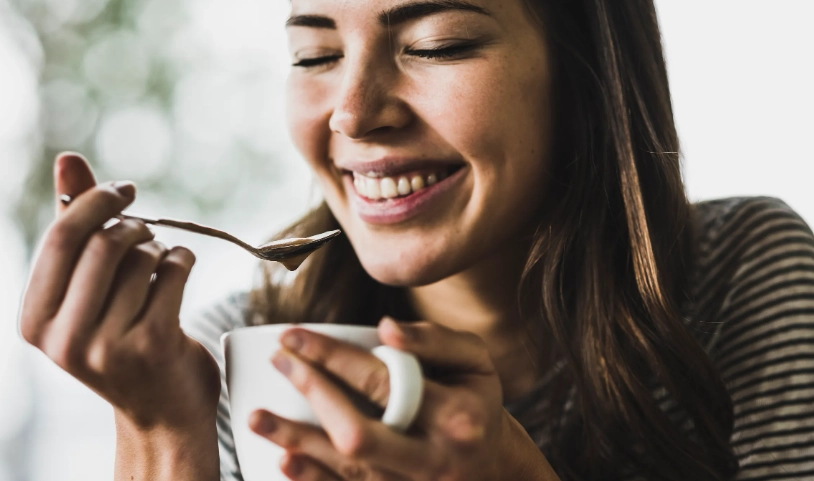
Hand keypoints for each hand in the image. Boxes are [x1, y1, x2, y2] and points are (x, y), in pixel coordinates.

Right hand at [19, 153, 220, 431]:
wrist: (163, 411)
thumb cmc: (123, 339)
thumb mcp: (87, 291)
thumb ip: (75, 228)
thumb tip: (67, 159)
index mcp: (35, 321)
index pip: (59, 240)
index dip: (94, 202)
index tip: (123, 190)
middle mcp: (64, 339)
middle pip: (102, 244)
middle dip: (133, 225)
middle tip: (147, 228)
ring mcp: (108, 346)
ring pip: (142, 258)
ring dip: (160, 247)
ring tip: (161, 261)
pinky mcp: (154, 344)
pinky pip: (173, 270)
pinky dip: (183, 257)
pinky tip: (181, 266)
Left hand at [248, 318, 557, 480]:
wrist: (494, 469)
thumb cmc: (476, 402)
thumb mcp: (476, 362)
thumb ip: (435, 340)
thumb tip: (384, 328)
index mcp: (456, 416)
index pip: (385, 382)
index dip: (334, 357)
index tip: (294, 334)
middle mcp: (433, 460)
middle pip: (360, 432)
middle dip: (313, 394)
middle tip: (279, 360)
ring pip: (348, 471)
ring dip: (297, 443)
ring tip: (254, 416)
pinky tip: (282, 462)